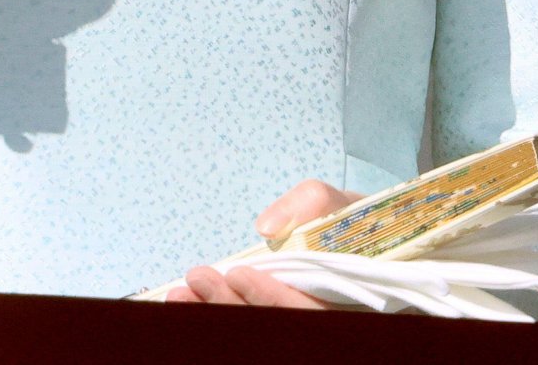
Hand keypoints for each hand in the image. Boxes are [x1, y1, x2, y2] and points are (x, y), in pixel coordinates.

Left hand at [165, 179, 363, 310]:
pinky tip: (192, 303)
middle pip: (278, 329)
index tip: (237, 274)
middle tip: (196, 279)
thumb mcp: (339, 203)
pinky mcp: (278, 324)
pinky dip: (220, 315)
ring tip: (181, 294)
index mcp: (352, 302)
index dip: (273, 297)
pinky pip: (251, 327)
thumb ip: (312, 203)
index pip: (311, 313)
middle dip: (232, 306)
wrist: (356, 244)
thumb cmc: (350, 225)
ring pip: (260, 333)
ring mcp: (302, 329)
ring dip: (218, 314)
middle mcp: (330, 324)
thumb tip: (266, 227)